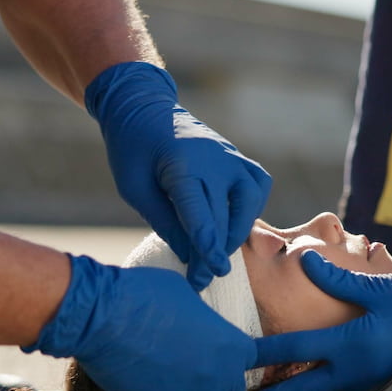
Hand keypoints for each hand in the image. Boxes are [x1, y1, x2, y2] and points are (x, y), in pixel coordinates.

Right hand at [25, 254, 255, 390]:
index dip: (234, 355)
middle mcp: (223, 376)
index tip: (226, 354)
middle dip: (214, 376)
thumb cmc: (144, 294)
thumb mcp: (188, 295)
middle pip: (231, 387)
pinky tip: (149, 387)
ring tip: (167, 375)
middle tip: (188, 359)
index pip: (255, 360)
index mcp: (234, 345)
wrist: (103, 316)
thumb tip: (198, 322)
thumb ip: (204, 319)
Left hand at [86, 62, 271, 289]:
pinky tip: (232, 223)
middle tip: (200, 281)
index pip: (199, 213)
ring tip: (216, 252)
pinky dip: (251, 210)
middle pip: (223, 216)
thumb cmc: (133, 151)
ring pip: (250, 204)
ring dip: (236, 233)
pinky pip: (257, 187)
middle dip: (213, 254)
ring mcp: (232, 157)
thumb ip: (163, 222)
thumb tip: (191, 256)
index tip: (207, 274)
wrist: (145, 109)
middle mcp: (215, 160)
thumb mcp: (134, 189)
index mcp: (182, 165)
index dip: (205, 247)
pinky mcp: (240, 158)